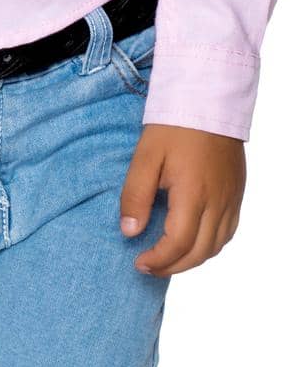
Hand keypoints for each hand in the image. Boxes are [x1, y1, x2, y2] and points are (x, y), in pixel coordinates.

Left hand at [120, 123, 244, 275]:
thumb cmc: (174, 125)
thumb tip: (129, 232)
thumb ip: (136, 195)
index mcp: (193, 195)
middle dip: (173, 266)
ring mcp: (231, 199)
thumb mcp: (146, 156)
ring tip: (167, 257)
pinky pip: (228, 232)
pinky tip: (193, 240)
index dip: (158, 260)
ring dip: (192, 259)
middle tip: (148, 266)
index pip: (178, 244)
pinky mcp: (236, 193)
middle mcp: (217, 203)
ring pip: (216, 246)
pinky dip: (210, 245)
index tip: (138, 262)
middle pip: (199, 253)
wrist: (208, 99)